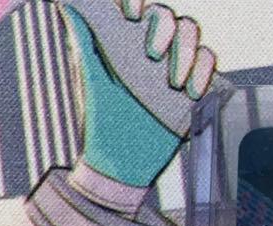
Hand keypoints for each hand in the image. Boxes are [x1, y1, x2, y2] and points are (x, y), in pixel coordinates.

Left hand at [60, 1, 215, 189]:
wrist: (125, 162)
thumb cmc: (103, 120)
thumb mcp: (91, 79)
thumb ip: (83, 41)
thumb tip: (65, 3)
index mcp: (124, 38)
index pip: (135, 4)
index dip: (135, 1)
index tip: (132, 15)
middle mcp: (151, 45)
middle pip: (167, 15)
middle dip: (164, 29)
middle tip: (153, 55)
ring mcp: (175, 64)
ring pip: (191, 32)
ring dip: (186, 51)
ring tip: (175, 84)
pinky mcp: (195, 85)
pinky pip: (208, 62)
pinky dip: (204, 71)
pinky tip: (192, 91)